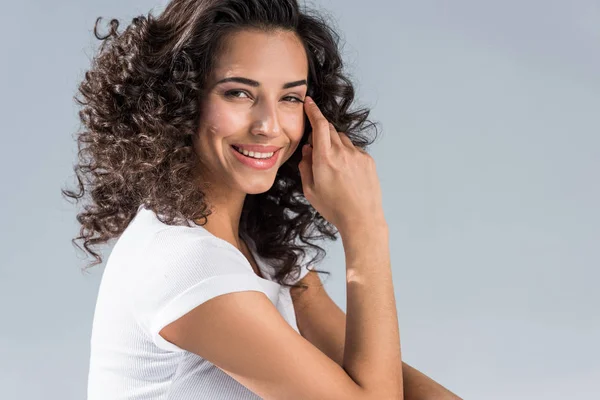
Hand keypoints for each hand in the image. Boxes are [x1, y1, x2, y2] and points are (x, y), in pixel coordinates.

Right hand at [298, 96, 384, 232]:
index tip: (309, 103)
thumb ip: (305, 166)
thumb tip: (307, 150)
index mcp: (324, 158)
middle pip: (329, 129)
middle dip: (321, 132)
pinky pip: (354, 150)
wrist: (361, 218)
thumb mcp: (310, 190)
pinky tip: (346, 173)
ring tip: (333, 166)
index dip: (313, 111)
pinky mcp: (368, 160)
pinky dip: (347, 154)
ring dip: (334, 145)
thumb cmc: (334, 207)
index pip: (319, 125)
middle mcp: (342, 152)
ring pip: (342, 139)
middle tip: (317, 147)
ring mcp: (357, 155)